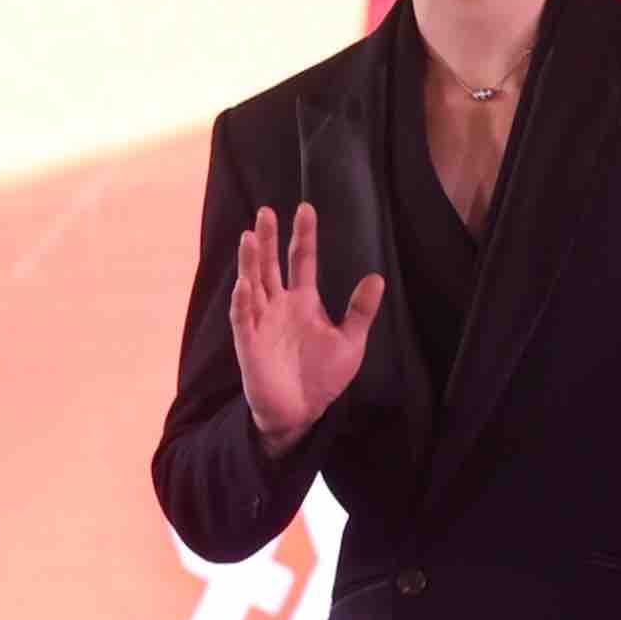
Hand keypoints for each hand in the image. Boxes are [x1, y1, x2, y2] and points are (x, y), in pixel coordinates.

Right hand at [228, 203, 381, 457]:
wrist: (302, 411)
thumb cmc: (322, 376)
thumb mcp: (350, 341)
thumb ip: (360, 310)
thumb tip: (376, 277)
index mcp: (304, 302)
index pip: (302, 261)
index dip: (303, 236)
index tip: (305, 208)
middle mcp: (279, 306)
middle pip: (271, 266)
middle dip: (267, 240)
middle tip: (265, 211)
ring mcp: (262, 323)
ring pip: (253, 286)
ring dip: (250, 263)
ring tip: (249, 236)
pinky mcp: (250, 344)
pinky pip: (244, 319)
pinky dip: (244, 303)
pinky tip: (245, 285)